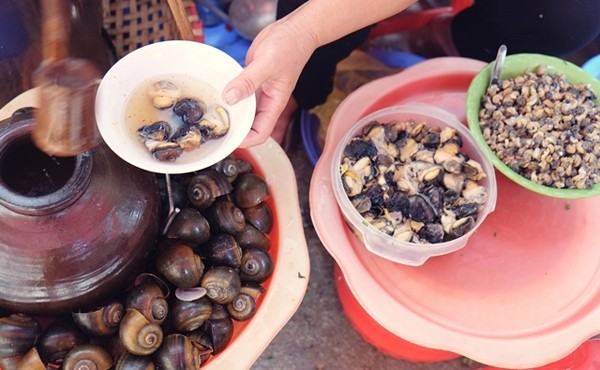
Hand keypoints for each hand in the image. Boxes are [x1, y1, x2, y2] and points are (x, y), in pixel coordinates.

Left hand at [223, 20, 316, 147]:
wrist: (294, 30)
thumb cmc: (290, 47)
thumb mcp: (267, 64)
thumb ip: (248, 82)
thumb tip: (230, 98)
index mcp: (274, 104)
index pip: (260, 133)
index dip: (245, 141)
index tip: (228, 140)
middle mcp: (266, 101)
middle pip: (248, 124)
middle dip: (233, 128)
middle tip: (211, 128)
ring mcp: (258, 91)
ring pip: (241, 108)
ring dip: (229, 111)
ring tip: (210, 114)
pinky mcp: (250, 80)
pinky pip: (237, 92)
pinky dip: (228, 94)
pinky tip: (216, 93)